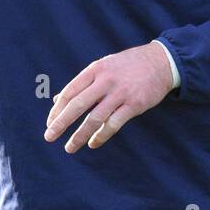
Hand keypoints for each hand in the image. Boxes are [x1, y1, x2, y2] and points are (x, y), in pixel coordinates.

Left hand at [44, 42, 174, 152]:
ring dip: (80, 135)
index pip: (70, 91)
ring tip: (70, 147)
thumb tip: (58, 99)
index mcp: (95, 69)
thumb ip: (82, 83)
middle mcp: (105, 80)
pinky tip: (93, 143)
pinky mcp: (134, 104)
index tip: (49, 123)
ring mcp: (120, 93)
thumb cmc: (127, 66)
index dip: (57, 109)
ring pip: (95, 118)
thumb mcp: (103, 67)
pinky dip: (101, 136)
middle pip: (78, 105)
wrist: (161, 61)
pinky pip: (114, 124)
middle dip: (61, 123)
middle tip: (49, 137)